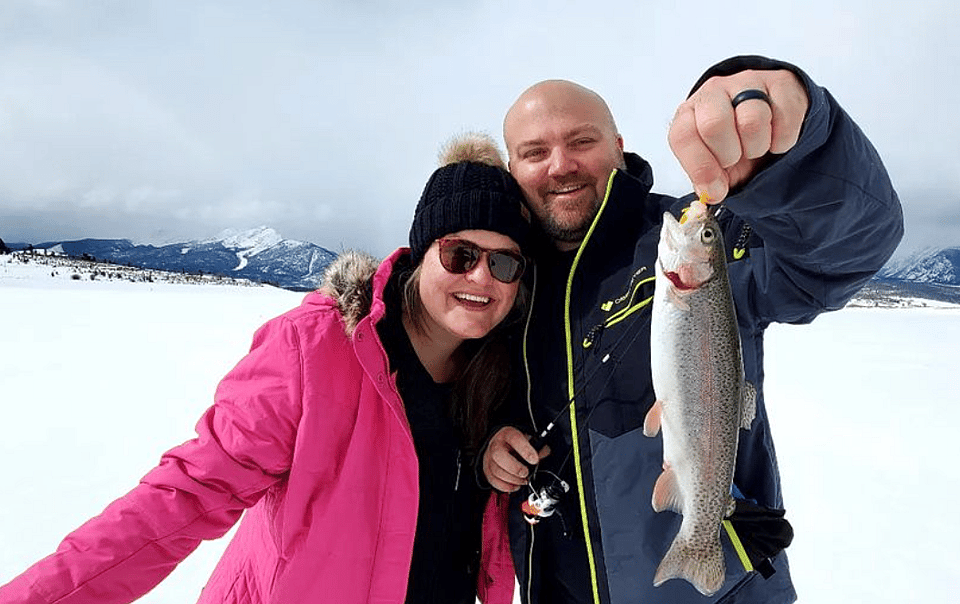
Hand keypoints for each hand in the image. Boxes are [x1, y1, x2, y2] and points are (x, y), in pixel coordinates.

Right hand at [482, 426, 549, 492]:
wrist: (501, 444)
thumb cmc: (516, 444)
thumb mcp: (529, 440)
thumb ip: (538, 447)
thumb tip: (543, 455)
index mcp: (508, 434)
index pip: (514, 439)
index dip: (525, 450)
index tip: (534, 460)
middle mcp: (496, 445)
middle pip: (499, 455)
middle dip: (515, 467)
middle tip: (526, 473)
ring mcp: (489, 458)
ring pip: (496, 471)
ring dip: (513, 479)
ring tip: (523, 480)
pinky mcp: (487, 470)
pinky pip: (493, 481)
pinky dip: (506, 486)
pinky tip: (516, 485)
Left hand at [668, 69, 808, 201]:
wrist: (772, 119)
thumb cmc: (736, 143)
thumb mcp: (715, 164)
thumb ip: (708, 180)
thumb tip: (712, 192)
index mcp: (689, 113)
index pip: (683, 136)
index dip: (700, 167)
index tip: (716, 188)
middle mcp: (713, 92)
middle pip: (714, 124)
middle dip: (729, 154)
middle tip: (737, 159)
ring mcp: (746, 82)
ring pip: (752, 121)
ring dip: (757, 147)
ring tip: (756, 147)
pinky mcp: (780, 82)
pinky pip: (784, 118)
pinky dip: (782, 140)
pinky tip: (775, 139)